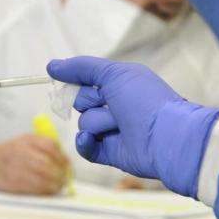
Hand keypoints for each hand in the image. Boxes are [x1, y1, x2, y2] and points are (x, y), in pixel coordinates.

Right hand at [0, 135, 69, 194]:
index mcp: (26, 140)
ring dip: (54, 184)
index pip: (49, 146)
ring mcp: (15, 168)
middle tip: (65, 178)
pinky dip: (45, 190)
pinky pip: (34, 188)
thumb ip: (45, 147)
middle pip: (46, 163)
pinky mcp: (13, 182)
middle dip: (60, 173)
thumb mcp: (25, 142)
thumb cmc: (11, 153)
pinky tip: (49, 189)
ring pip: (41, 178)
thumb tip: (66, 161)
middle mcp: (20, 152)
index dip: (62, 157)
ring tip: (59, 185)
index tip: (68, 165)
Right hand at [47, 57, 218, 197]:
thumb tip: (51, 66)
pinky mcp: (110, 152)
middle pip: (80, 102)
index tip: (63, 78)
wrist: (167, 137)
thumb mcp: (114, 73)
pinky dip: (86, 142)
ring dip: (99, 122)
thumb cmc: (144, 100)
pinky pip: (85, 147)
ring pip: (85, 123)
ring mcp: (112, 130)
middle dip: (90, 101)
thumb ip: (81, 67)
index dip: (76, 80)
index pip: (84, 81)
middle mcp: (115, 106)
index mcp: (119, 85)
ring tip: (120, 125)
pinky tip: (92, 139)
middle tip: (110, 103)